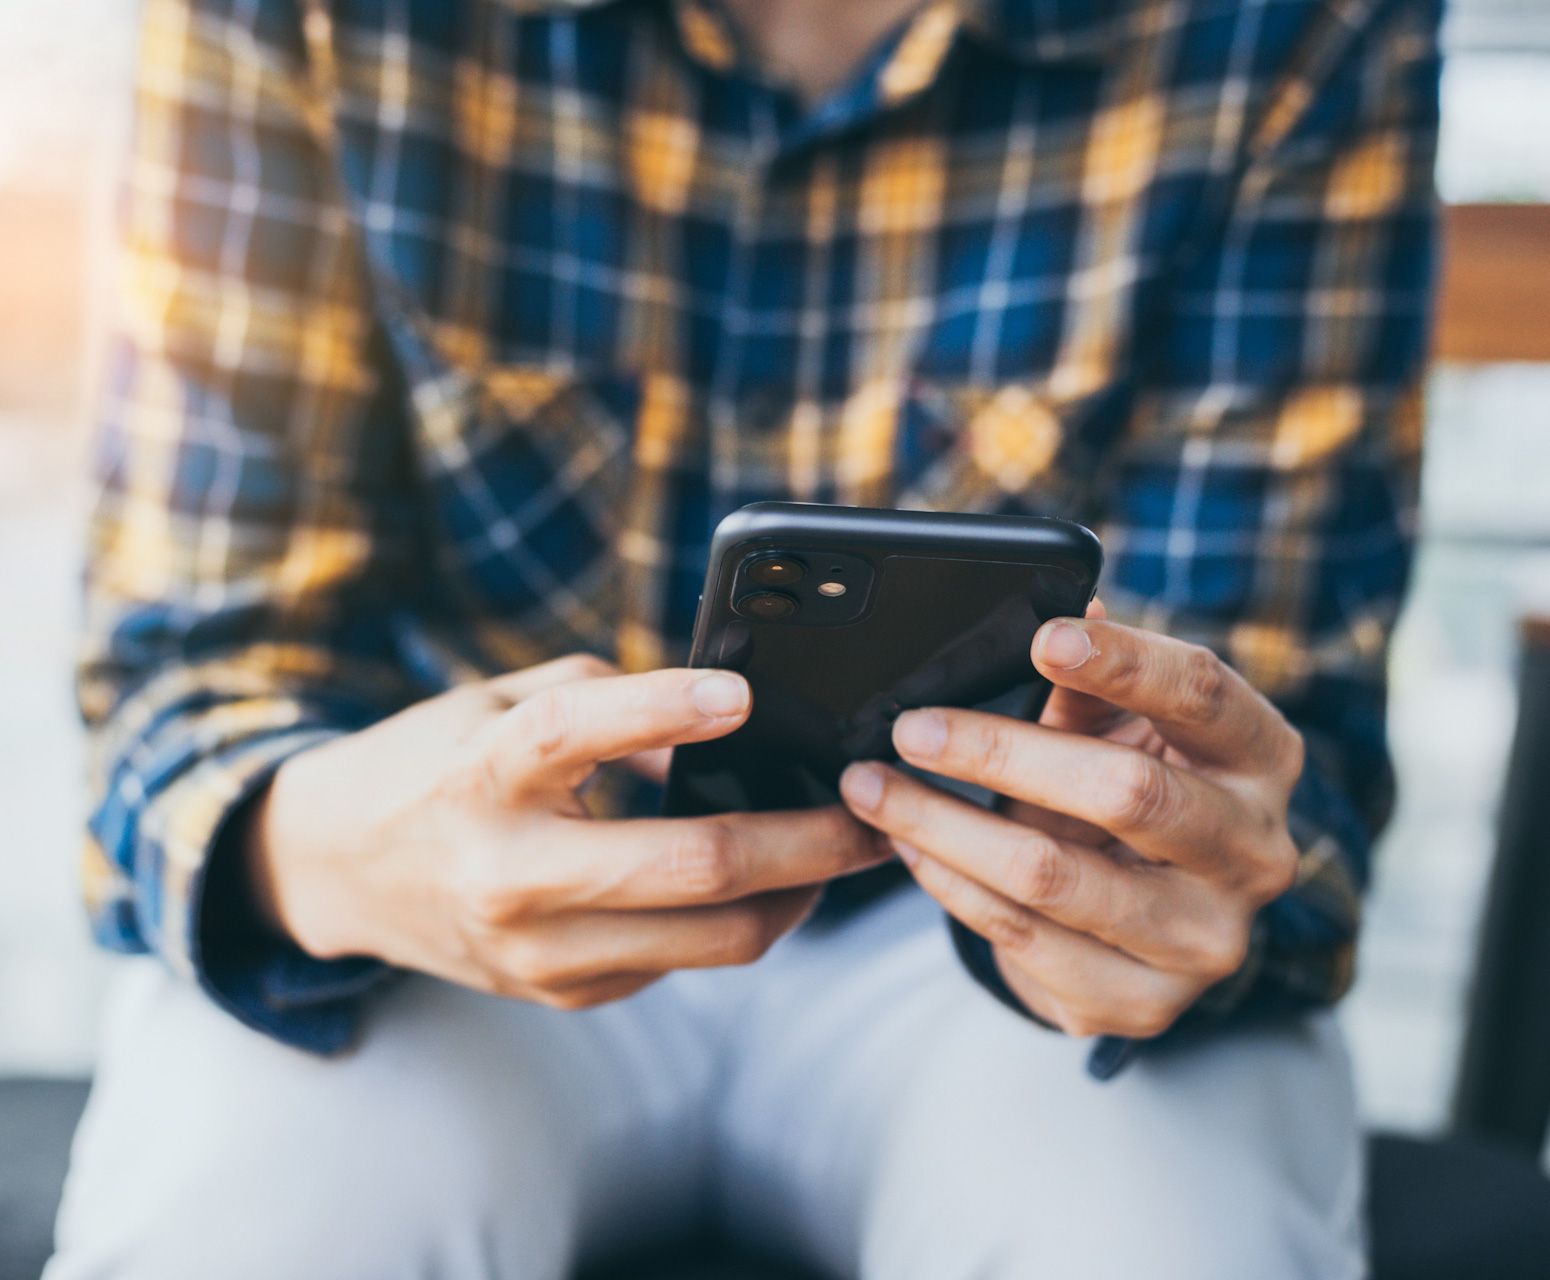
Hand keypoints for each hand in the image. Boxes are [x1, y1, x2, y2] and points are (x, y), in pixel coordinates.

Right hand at [246, 655, 885, 1008]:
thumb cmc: (435, 766)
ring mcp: (536, 951)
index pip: (575, 734)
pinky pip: (680, 961)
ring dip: (798, 894)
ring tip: (841, 849)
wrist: (342, 869)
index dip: (664, 709)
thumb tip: (728, 719)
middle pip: (692, 868)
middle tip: (872, 811)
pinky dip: (737, 921)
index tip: (744, 693)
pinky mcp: (560, 993)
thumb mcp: (498, 704)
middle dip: (808, 841)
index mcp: (483, 775)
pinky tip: (764, 883)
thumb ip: (608, 701)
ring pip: (712, 938)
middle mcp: (508, 874)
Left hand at [839, 604, 1302, 1038]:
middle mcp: (1253, 853)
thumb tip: (1040, 614)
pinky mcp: (1142, 1004)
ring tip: (871, 786)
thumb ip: (1085, 685)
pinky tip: (906, 844)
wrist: (1155, 920)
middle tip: (911, 728)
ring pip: (1054, 876)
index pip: (1203, 695)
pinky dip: (949, 882)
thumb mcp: (1124, 729)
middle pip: (1126, 792)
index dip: (1123, 662)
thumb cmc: (1134, 790)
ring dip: (943, 824)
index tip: (1041, 637)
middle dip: (1000, 753)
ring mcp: (1204, 940)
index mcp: (1261, 758)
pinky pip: (1021, 935)